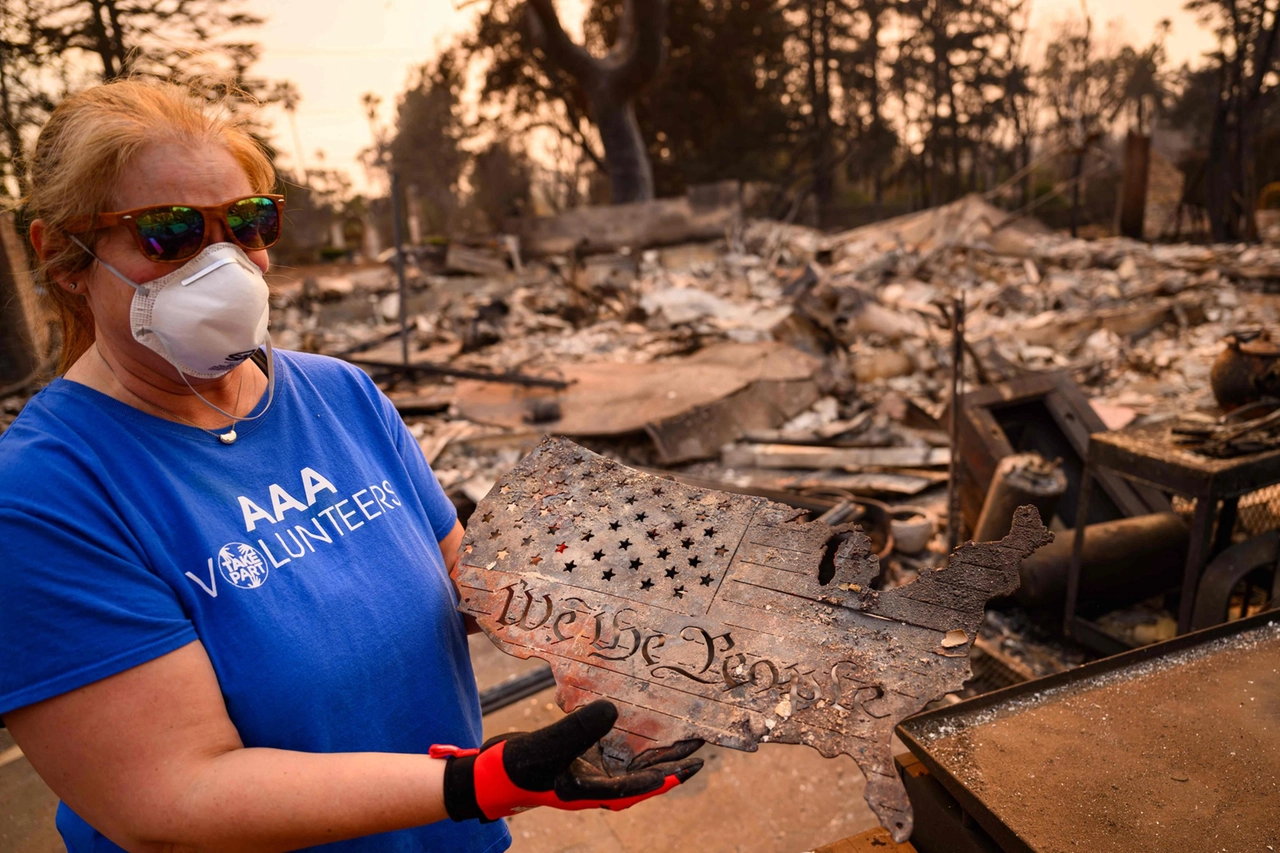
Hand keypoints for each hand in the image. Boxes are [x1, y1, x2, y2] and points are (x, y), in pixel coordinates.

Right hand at [435, 699, 702, 821]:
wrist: (490, 774)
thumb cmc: (516, 768)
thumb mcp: (548, 747)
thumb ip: (579, 730)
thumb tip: (614, 709)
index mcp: (592, 791)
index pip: (639, 787)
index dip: (666, 776)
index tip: (692, 764)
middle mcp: (597, 783)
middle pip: (644, 776)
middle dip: (672, 762)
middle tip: (701, 746)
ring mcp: (591, 771)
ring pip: (634, 762)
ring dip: (657, 750)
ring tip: (684, 734)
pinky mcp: (583, 758)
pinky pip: (615, 749)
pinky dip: (632, 738)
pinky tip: (644, 721)